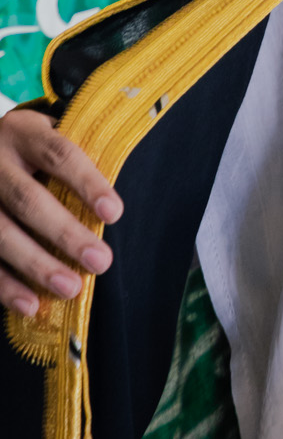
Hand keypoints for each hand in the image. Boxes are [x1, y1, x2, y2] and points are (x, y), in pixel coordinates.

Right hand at [0, 108, 120, 316]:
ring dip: (36, 265)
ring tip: (70, 288)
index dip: (87, 182)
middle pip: (28, 199)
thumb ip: (72, 164)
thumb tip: (113, 209)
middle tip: (100, 261)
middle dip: (65, 234)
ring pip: (0, 232)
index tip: (114, 213)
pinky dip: (4, 285)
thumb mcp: (46, 137)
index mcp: (23, 133)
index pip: (58, 154)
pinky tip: (30, 305)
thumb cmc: (29, 150)